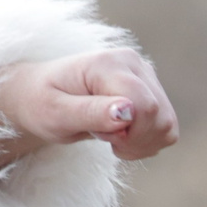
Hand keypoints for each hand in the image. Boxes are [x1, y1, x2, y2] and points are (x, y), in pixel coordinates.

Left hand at [0, 48, 178, 170]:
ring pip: (167, 124)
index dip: (129, 135)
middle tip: (101, 137)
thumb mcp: (55, 113)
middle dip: (134, 140)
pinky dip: (146, 141)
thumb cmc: (41, 103)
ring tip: (110, 137)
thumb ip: (90, 113)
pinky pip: (166, 127)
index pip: (144, 106)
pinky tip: (121, 137)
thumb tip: (126, 112)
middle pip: (161, 117)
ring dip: (141, 143)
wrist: (39, 95)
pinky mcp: (151, 90)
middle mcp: (134, 63)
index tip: (100, 137)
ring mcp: (145, 75)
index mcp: (109, 64)